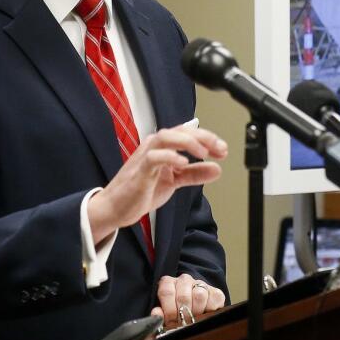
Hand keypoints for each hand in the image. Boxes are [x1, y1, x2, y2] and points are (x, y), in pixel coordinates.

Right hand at [87, 125, 226, 241]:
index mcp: (163, 147)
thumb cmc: (141, 191)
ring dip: (187, 142)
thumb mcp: (174, 181)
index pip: (188, 133)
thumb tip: (217, 169)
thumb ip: (194, 174)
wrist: (116, 208)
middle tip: (220, 149)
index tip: (223, 150)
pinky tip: (184, 163)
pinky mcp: (139, 172)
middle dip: (203, 137)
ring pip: (166, 137)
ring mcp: (145, 157)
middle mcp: (154, 147)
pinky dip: (170, 157)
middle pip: (180, 131)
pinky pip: (153, 157)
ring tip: (204, 152)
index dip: (208, 138)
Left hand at [150, 274, 225, 327]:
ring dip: (196, 311)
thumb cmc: (176, 314)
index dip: (168, 309)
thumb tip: (156, 313)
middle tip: (182, 323)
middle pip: (183, 296)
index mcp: (168, 283)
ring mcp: (201, 284)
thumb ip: (159, 315)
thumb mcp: (165, 314)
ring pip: (199, 295)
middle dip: (182, 314)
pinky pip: (214, 299)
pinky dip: (209, 310)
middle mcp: (184, 280)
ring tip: (194, 319)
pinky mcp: (216, 292)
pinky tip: (205, 314)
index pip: (166, 292)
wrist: (195, 310)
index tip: (170, 321)